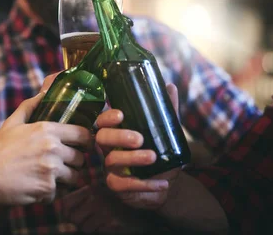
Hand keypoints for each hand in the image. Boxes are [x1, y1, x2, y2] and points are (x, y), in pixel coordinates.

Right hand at [0, 74, 92, 204]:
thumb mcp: (13, 123)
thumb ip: (30, 106)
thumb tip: (44, 92)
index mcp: (48, 130)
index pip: (84, 134)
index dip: (86, 141)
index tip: (82, 146)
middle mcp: (53, 148)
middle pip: (81, 158)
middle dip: (74, 163)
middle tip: (63, 165)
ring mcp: (51, 169)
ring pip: (74, 176)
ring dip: (66, 179)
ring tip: (51, 177)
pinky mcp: (47, 188)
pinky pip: (59, 192)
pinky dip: (50, 193)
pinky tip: (38, 187)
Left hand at [62, 184, 156, 233]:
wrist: (144, 210)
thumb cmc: (118, 203)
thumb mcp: (100, 195)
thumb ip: (83, 198)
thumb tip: (63, 209)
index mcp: (91, 188)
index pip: (66, 203)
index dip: (66, 212)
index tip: (71, 215)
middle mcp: (96, 197)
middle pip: (72, 217)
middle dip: (79, 222)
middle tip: (89, 220)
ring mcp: (104, 210)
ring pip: (84, 227)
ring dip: (90, 228)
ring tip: (101, 221)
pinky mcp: (111, 222)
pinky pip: (96, 232)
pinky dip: (100, 231)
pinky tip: (109, 225)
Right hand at [95, 84, 180, 209]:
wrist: (167, 184)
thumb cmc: (160, 154)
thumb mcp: (166, 132)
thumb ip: (167, 111)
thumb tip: (170, 86)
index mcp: (117, 132)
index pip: (103, 121)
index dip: (107, 117)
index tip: (121, 114)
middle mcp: (110, 148)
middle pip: (102, 139)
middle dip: (119, 136)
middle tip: (139, 139)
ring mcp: (111, 168)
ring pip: (112, 161)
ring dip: (133, 159)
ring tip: (153, 158)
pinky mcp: (117, 186)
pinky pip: (123, 185)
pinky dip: (144, 185)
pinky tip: (162, 183)